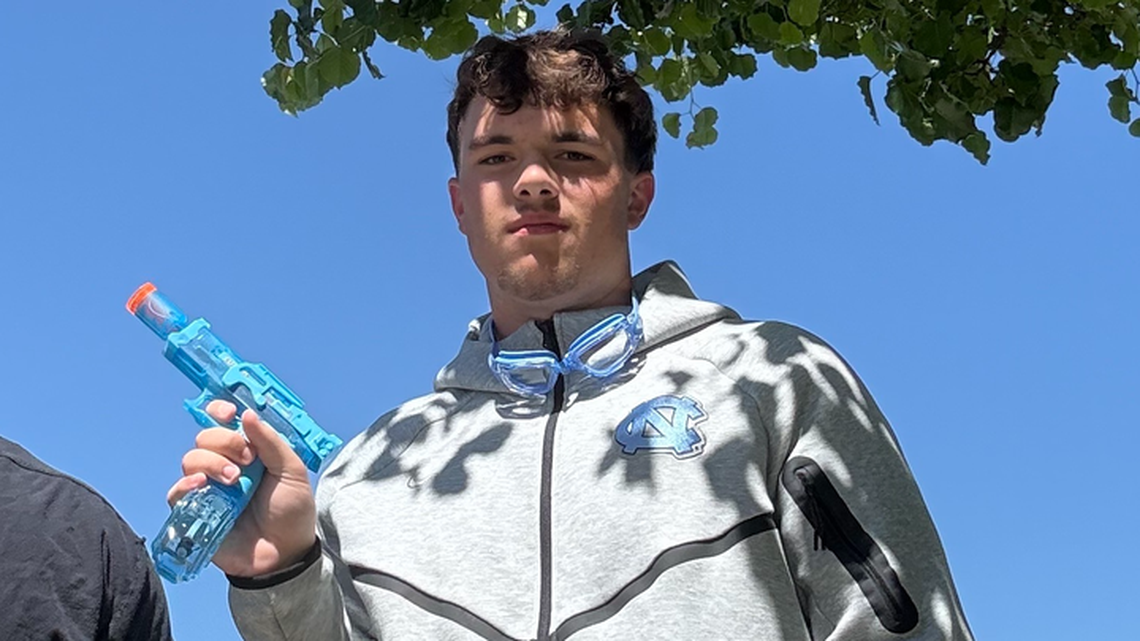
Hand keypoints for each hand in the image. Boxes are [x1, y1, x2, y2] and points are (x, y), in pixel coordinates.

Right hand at [167, 400, 316, 577]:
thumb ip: (271, 442)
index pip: (226, 423)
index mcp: (250, 451)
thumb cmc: (292, 512)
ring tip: (234, 481)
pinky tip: (202, 486)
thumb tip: (248, 414)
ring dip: (211, 463)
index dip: (221, 412)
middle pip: (206, 438)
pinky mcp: (196, 513)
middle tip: (247, 460)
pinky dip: (185, 485)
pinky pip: (177, 493)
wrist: (286, 554)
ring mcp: (210, 488)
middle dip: (224, 442)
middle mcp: (227, 465)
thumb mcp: (292, 472)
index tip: (227, 412)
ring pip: (191, 460)